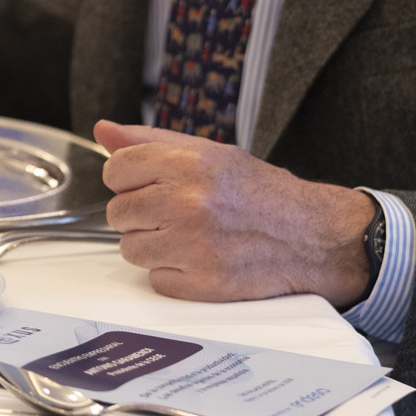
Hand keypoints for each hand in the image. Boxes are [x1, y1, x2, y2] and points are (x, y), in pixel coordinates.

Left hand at [94, 120, 372, 307]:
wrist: (311, 237)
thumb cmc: (263, 194)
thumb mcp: (213, 153)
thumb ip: (153, 141)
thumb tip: (104, 131)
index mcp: (191, 163)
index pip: (116, 169)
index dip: (130, 178)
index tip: (150, 184)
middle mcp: (189, 202)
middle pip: (118, 212)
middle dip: (142, 213)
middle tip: (176, 212)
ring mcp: (193, 246)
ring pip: (131, 249)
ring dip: (154, 245)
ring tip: (189, 236)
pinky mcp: (200, 284)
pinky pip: (154, 279)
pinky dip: (172, 273)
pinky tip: (199, 258)